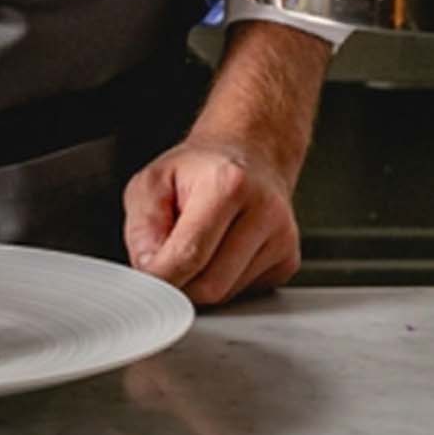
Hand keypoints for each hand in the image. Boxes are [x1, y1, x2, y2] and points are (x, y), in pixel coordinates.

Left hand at [120, 19, 330, 305]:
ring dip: (204, 276)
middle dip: (181, 273)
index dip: (159, 275)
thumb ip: (141, 223)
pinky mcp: (292, 255)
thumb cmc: (199, 160)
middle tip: (171, 244)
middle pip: (206, 285)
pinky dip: (229, 276)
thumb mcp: (153, 177)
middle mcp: (262, 211)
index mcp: (225, 185)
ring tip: (200, 235)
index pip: (185, 257)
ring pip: (228, 293)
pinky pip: (248, 289)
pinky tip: (225, 243)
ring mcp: (282, 235)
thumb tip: (146, 269)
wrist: (254, 141)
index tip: (147, 277)